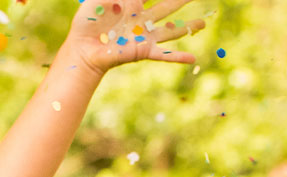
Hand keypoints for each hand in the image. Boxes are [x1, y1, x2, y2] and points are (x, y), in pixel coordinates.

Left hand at [61, 0, 206, 75]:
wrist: (83, 48)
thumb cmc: (87, 22)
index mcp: (133, 4)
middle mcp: (143, 19)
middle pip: (168, 6)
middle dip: (182, 0)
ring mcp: (144, 36)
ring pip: (171, 30)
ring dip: (188, 27)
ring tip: (203, 24)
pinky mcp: (142, 51)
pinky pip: (163, 55)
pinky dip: (178, 57)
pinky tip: (192, 59)